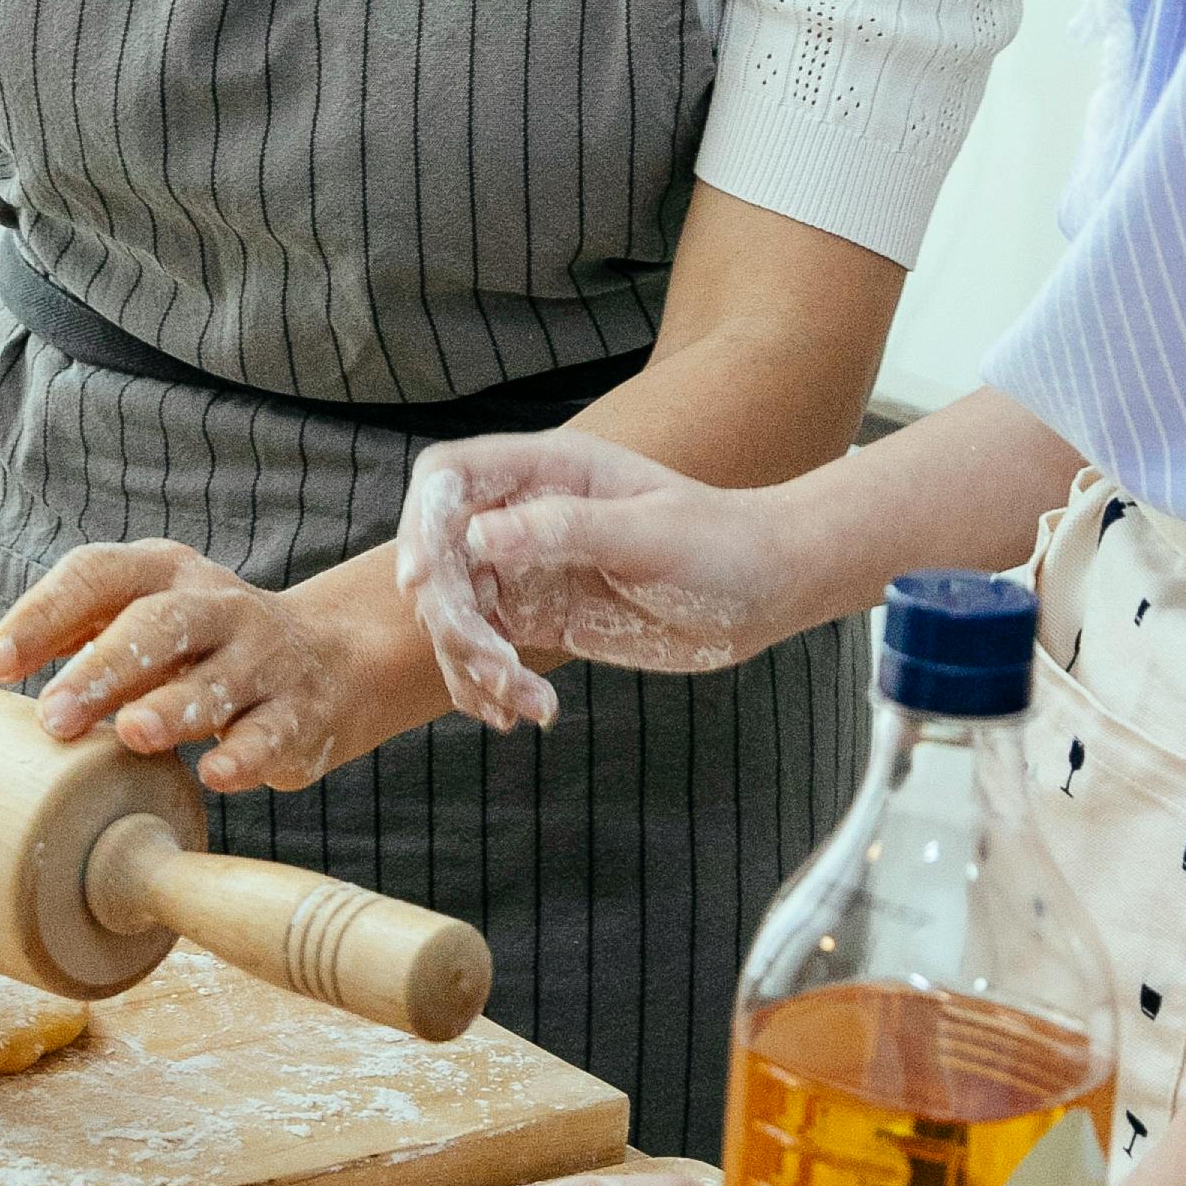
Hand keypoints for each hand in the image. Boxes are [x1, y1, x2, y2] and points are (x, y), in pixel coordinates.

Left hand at [0, 540, 436, 794]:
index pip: (98, 574)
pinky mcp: (302, 712)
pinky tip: (215, 773)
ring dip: (174, 707)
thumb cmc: (200, 646)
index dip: (45, 614)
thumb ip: (81, 634)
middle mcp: (218, 605)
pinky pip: (273, 732)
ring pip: (218, 679)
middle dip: (104, 667)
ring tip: (132, 734)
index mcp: (165, 572)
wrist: (330, 658)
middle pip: (159, 623)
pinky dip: (245, 753)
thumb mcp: (145, 618)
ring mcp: (266, 657)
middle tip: (54, 715)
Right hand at [397, 432, 812, 724]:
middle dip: (451, 617)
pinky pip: (484, 648)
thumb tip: (478, 535)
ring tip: (522, 704)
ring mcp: (526, 566)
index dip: (419, 524)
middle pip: (438, 555)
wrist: (765, 589)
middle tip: (495, 668)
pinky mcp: (537, 615)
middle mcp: (524, 514)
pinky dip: (485, 686)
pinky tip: (517, 714)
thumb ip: (563, 528)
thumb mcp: (647, 534)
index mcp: (546, 470)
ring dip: (471, 663)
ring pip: (454, 611)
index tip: (422, 582)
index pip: (448, 479)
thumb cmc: (720, 545)